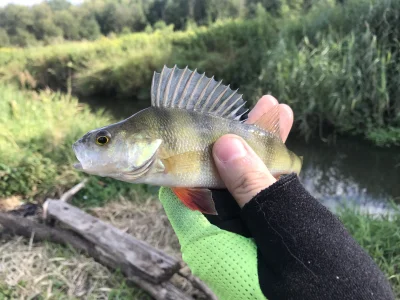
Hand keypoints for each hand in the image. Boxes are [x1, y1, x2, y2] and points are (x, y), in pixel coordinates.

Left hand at [159, 95, 293, 299]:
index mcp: (208, 240)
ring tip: (277, 112)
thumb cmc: (316, 289)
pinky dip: (275, 166)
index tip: (205, 123)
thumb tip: (226, 144)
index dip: (192, 154)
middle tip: (257, 107)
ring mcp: (245, 233)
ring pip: (246, 181)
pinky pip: (265, 193)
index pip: (183, 187)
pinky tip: (285, 139)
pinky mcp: (267, 232)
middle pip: (220, 177)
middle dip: (238, 139)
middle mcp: (221, 235)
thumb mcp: (280, 236)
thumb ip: (252, 192)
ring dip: (261, 146)